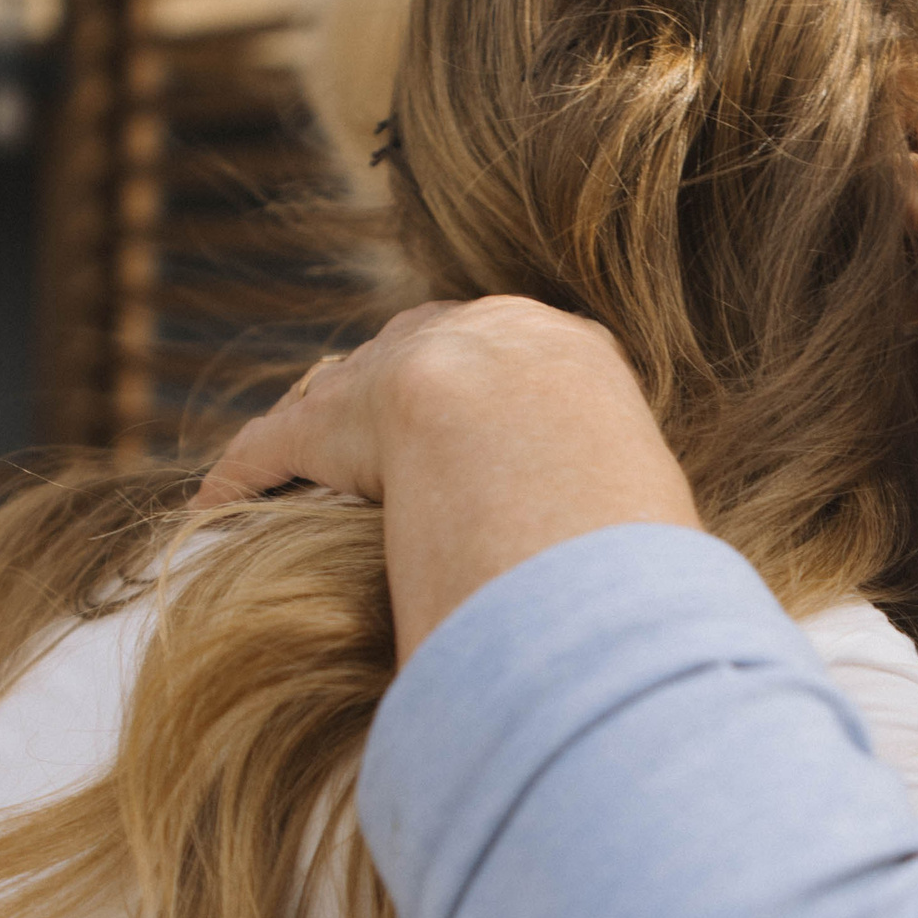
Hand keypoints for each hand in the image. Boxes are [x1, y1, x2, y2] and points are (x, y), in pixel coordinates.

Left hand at [197, 296, 700, 657]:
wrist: (532, 430)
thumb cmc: (624, 482)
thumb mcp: (658, 481)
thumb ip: (650, 505)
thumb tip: (694, 584)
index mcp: (574, 348)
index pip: (527, 362)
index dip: (506, 399)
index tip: (495, 437)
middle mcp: (483, 332)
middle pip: (427, 355)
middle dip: (402, 394)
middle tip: (391, 449)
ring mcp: (403, 363)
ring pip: (348, 393)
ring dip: (328, 435)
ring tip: (310, 475)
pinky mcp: (329, 416)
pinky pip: (276, 448)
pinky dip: (250, 478)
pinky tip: (224, 510)